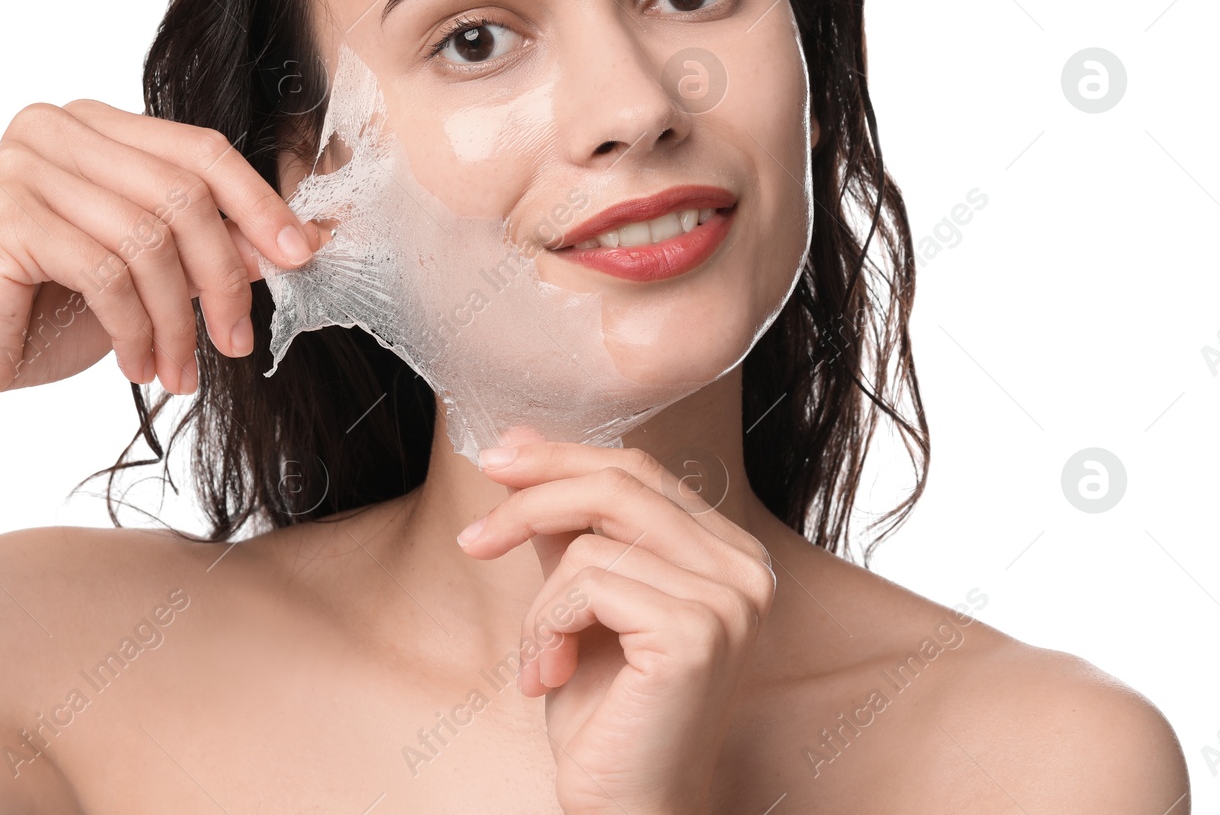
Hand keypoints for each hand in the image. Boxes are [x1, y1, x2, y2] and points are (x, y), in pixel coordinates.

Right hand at [0, 99, 325, 410]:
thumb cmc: (40, 311)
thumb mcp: (144, 273)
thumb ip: (204, 245)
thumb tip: (291, 243)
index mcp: (94, 124)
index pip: (201, 149)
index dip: (260, 203)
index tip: (301, 255)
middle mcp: (55, 128)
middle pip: (183, 193)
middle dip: (224, 277)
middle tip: (235, 341)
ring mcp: (23, 165)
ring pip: (150, 238)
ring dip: (178, 320)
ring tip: (177, 370)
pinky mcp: (3, 216)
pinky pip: (107, 271)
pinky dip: (135, 328)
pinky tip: (137, 365)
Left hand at [456, 436, 774, 814]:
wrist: (623, 803)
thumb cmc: (605, 711)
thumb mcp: (577, 599)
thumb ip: (563, 523)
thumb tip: (520, 440)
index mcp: (728, 552)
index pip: (640, 471)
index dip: (561, 458)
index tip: (495, 461)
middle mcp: (745, 569)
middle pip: (619, 484)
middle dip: (532, 499)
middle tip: (473, 539)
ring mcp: (728, 600)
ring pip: (592, 540)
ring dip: (539, 606)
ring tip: (537, 662)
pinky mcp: (695, 632)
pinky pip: (586, 585)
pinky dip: (546, 628)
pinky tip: (547, 677)